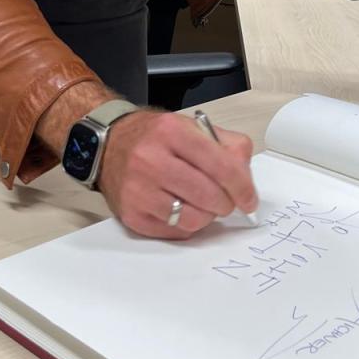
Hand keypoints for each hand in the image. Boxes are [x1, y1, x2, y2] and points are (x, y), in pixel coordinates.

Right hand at [97, 109, 256, 238]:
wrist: (109, 144)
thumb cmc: (154, 137)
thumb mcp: (191, 126)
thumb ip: (227, 145)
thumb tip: (245, 177)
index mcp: (172, 132)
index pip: (220, 166)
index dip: (242, 187)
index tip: (249, 199)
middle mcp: (151, 160)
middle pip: (207, 195)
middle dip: (225, 204)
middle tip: (226, 202)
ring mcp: (138, 189)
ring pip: (191, 219)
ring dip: (206, 216)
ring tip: (203, 205)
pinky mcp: (131, 214)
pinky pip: (173, 232)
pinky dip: (186, 226)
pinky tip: (183, 209)